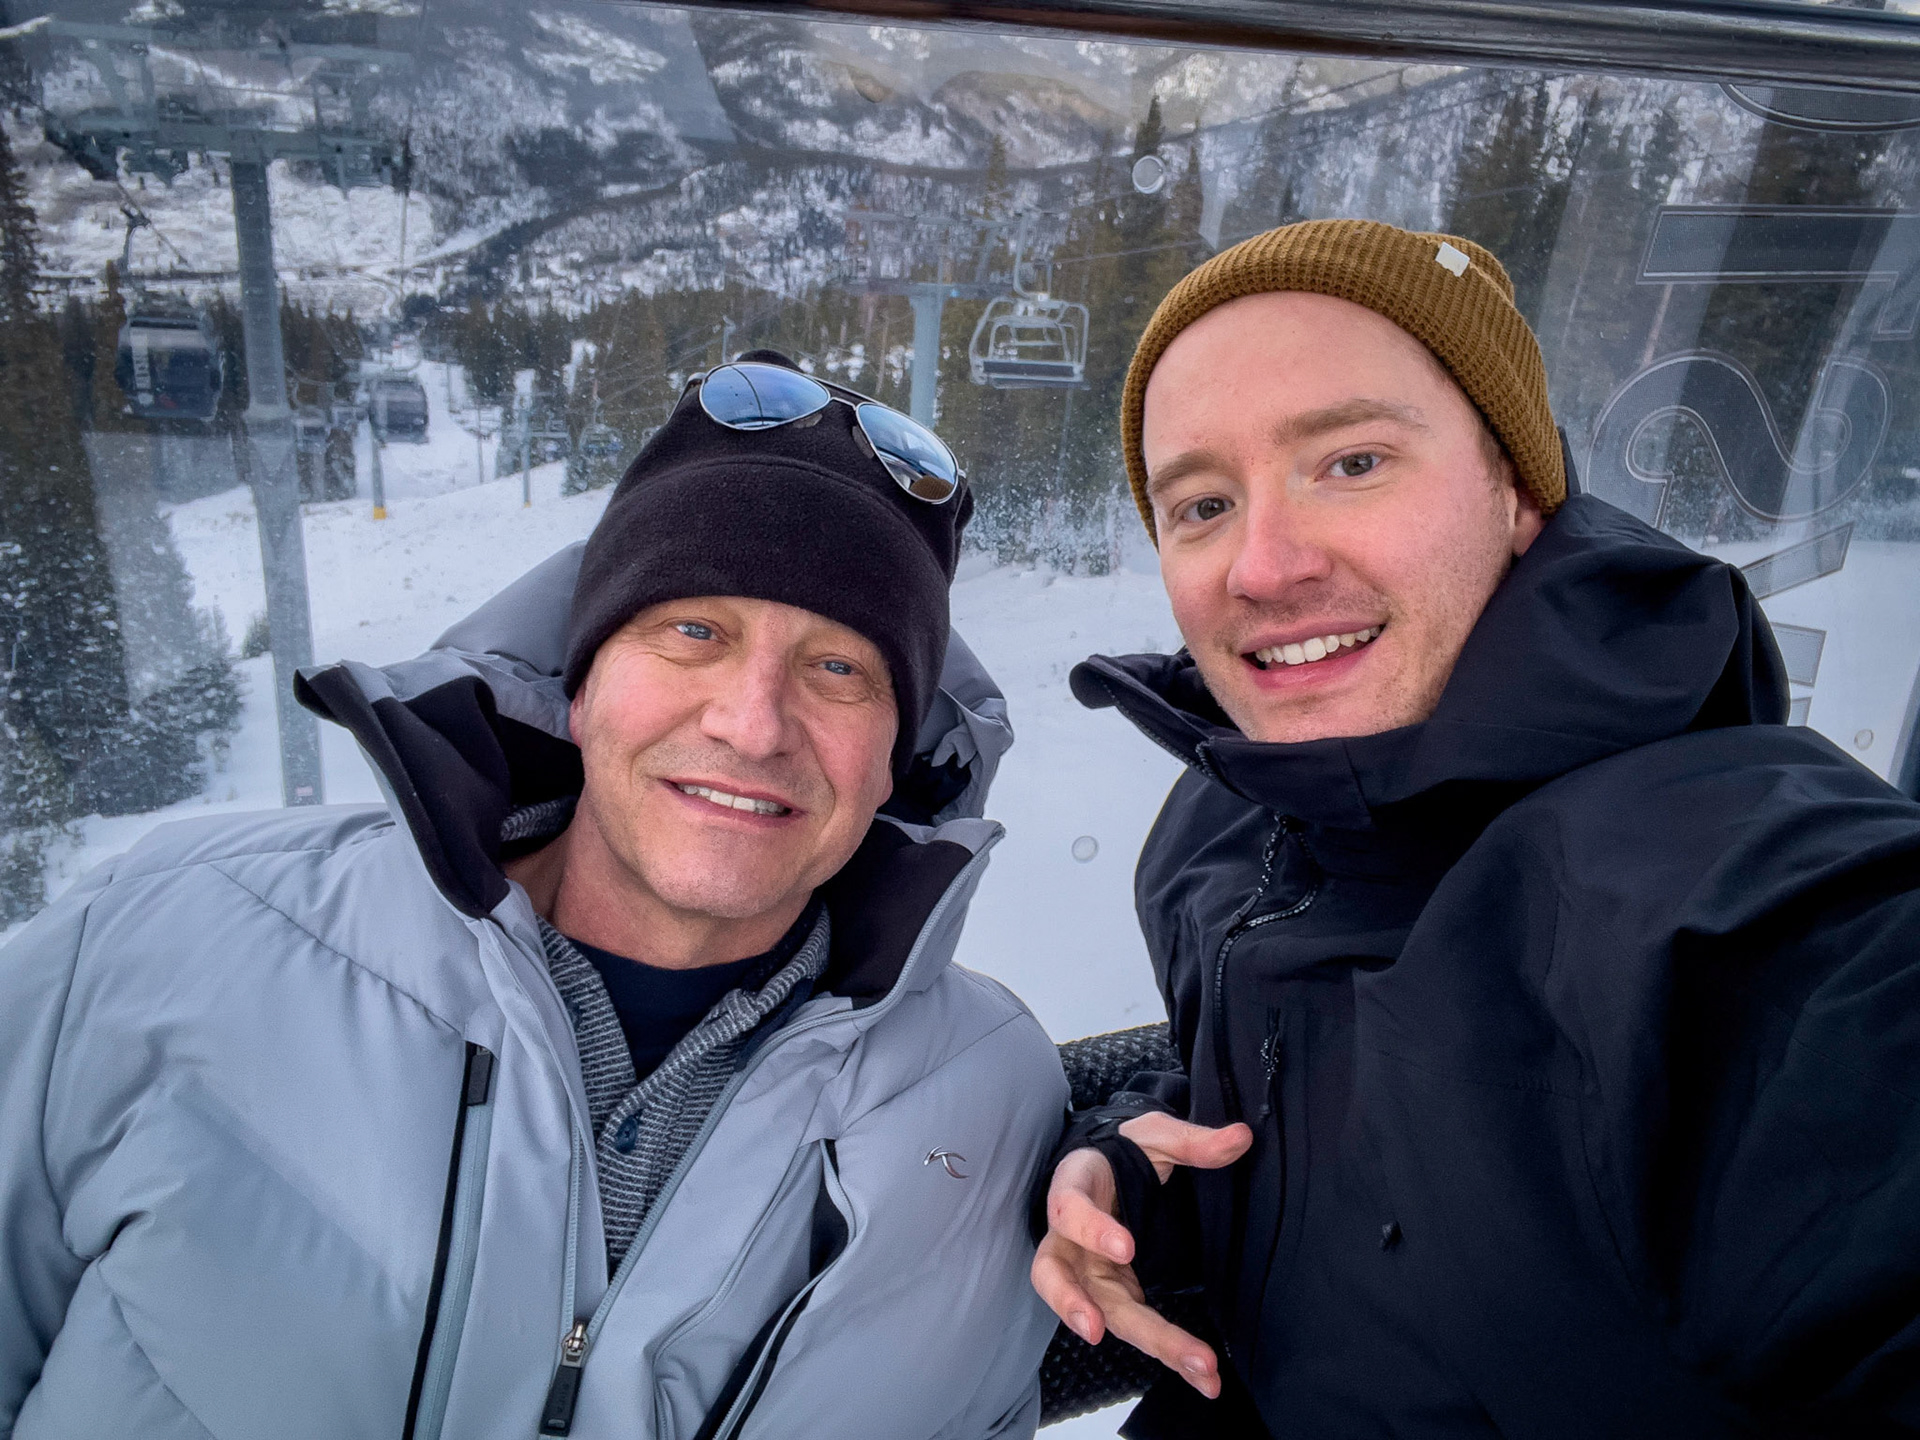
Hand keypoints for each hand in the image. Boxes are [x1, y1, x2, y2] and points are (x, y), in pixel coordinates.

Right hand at [1030, 1112, 1251, 1396]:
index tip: (1126, 1247)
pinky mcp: (1112, 1294)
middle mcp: (1068, 1239)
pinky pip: (1131, 1326)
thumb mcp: (1155, 1136)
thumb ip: (1193, 1141)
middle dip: (1088, 1310)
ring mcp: (1087, 1273)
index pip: (1068, 1210)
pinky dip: (1167, 1351)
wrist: (1112, 1171)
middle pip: (1066, 1281)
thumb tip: (1242, 1137)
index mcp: (1074, 1188)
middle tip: (1110, 1332)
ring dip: (1150, 1343)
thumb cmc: (1127, 1151)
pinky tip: (1203, 1374)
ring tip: (1195, 1367)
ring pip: (1101, 1314)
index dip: (1091, 1230)